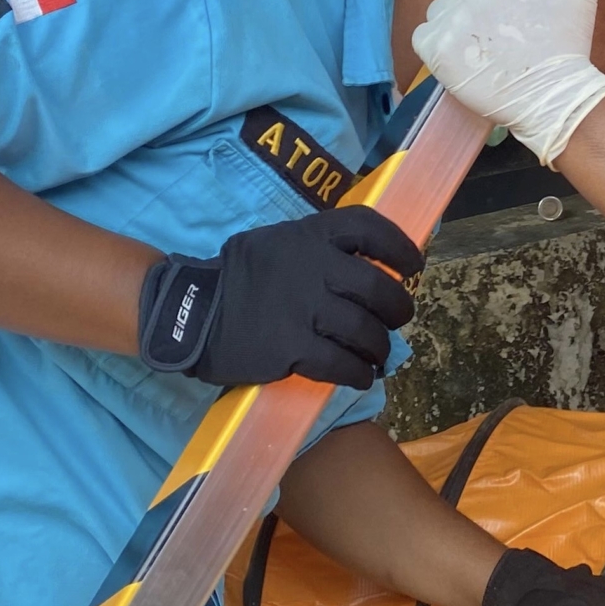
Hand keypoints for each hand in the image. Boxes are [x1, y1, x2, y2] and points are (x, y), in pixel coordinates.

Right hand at [137, 206, 421, 388]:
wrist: (190, 311)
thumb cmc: (241, 278)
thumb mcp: (279, 243)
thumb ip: (321, 249)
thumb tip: (375, 268)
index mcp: (310, 235)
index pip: (370, 228)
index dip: (401, 247)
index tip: (414, 266)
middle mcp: (312, 267)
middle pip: (380, 289)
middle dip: (399, 310)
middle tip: (398, 321)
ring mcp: (302, 308)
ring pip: (365, 331)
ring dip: (379, 349)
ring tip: (377, 357)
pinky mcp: (290, 348)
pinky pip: (341, 364)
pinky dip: (358, 373)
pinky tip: (359, 376)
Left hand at [412, 0, 604, 167]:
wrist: (554, 97)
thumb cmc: (567, 42)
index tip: (507, 4)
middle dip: (471, 3)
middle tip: (500, 30)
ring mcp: (448, 20)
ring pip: (439, 11)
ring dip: (456, 26)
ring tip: (486, 47)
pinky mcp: (435, 50)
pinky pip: (423, 36)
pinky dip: (439, 47)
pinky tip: (466, 58)